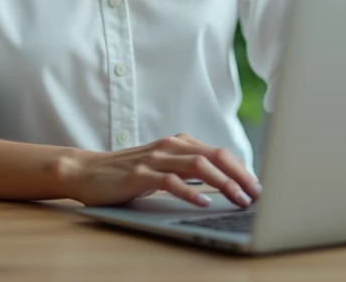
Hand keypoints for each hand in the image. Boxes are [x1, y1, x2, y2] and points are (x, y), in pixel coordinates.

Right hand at [58, 133, 261, 207]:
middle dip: (240, 175)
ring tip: (239, 199)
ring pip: (198, 166)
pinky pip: (171, 181)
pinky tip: (203, 202)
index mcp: (179, 143)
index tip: (258, 187)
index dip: (242, 169)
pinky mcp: (140, 173)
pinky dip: (190, 192)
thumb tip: (224, 185)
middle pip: (215, 156)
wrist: (87, 171)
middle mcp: (170, 146)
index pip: (220, 152)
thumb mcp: (163, 167)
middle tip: (257, 195)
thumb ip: (188, 169)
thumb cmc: (128, 173)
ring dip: (223, 184)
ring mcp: (155, 158)